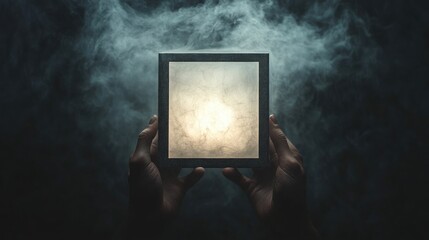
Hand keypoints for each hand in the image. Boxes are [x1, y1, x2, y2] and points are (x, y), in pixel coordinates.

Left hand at [128, 115, 204, 238]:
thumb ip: (145, 141)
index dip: (160, 126)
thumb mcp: (139, 162)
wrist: (149, 218)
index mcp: (147, 157)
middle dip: (178, 137)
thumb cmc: (141, 190)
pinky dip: (196, 173)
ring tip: (200, 143)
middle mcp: (158, 165)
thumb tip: (152, 122)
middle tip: (191, 124)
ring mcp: (169, 176)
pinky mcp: (179, 187)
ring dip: (190, 154)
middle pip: (170, 147)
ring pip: (182, 160)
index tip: (171, 112)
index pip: (154, 137)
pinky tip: (201, 168)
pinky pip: (190, 178)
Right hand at [223, 114, 317, 238]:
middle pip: (259, 147)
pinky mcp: (252, 188)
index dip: (266, 126)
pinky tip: (226, 168)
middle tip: (236, 126)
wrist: (285, 220)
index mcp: (286, 157)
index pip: (274, 137)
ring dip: (239, 155)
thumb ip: (280, 142)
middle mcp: (274, 165)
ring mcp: (262, 176)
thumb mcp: (289, 163)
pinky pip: (239, 177)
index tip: (253, 113)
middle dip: (249, 139)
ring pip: (247, 161)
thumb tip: (273, 119)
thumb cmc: (293, 191)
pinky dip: (232, 173)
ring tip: (228, 145)